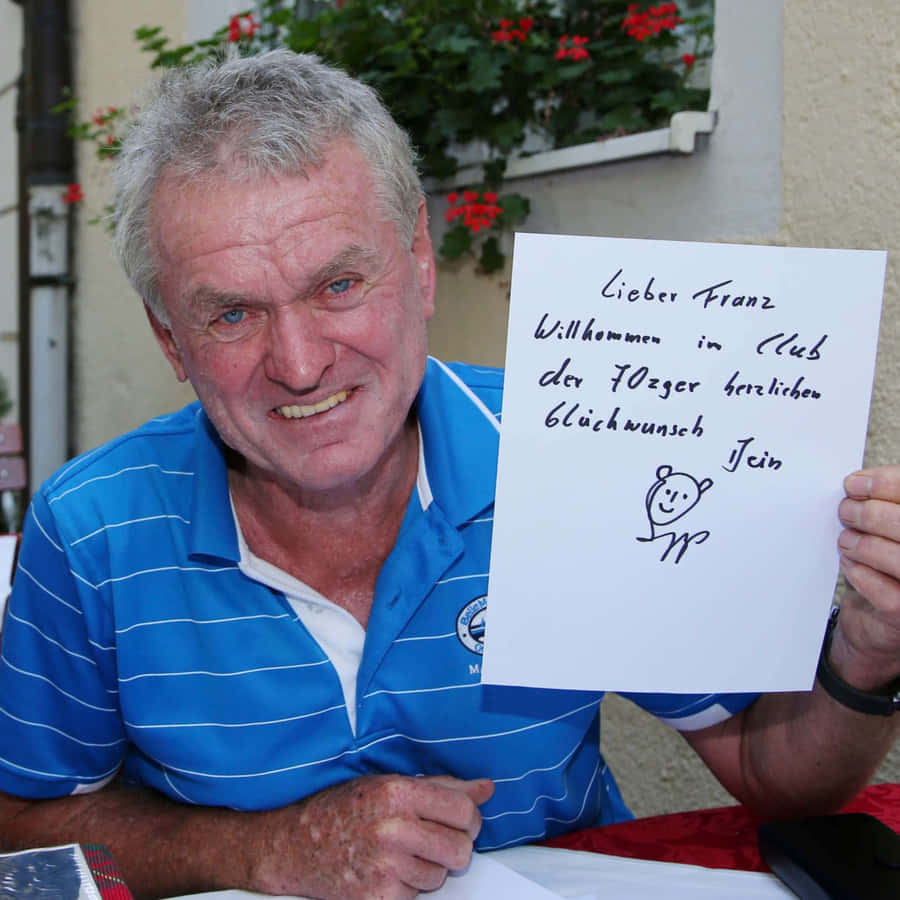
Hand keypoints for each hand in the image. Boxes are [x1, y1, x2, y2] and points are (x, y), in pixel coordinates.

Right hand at [249, 774, 494, 899]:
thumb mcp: (388, 784)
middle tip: (434, 840)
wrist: (293, 845)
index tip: (461, 822)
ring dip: (428, 868)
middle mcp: (392, 828)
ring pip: (440, 876)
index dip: (469, 819)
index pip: (463, 811)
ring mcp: (384, 866)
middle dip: (454, 847)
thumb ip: (440, 787)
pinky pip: (416, 896)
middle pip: (460, 849)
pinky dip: (407, 887)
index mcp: (397, 793)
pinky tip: (386, 871)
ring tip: (400, 854)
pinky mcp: (377, 897)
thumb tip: (484, 789)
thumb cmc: (341, 810)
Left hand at [834, 465, 899, 688]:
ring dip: (863, 543)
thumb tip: (859, 482)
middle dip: (870, 514)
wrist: (880, 622)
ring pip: (899, 558)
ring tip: (846, 540)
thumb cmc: (888, 567)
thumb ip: (886, 506)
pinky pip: (884, 591)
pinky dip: (860, 572)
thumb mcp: (891, 530)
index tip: (854, 484)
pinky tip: (850, 564)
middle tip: (845, 511)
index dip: (887, 484)